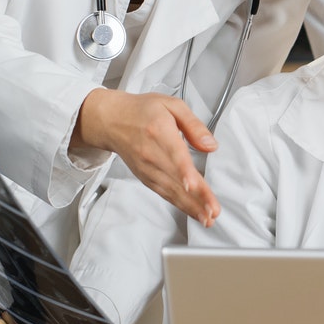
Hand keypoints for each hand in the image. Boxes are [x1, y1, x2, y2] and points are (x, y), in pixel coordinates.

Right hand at [75, 88, 220, 224]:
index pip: (173, 154)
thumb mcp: (171, 105)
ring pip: (170, 190)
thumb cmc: (141, 111)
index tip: (193, 184)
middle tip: (212, 211)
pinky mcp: (145, 177)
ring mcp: (147, 168)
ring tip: (207, 218)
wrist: (111, 121)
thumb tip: (210, 145)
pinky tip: (193, 212)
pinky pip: (164, 193)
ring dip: (190, 206)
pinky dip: (179, 204)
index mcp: (159, 132)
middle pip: (175, 179)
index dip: (183, 171)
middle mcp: (151, 154)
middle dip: (195, 197)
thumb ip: (194, 125)